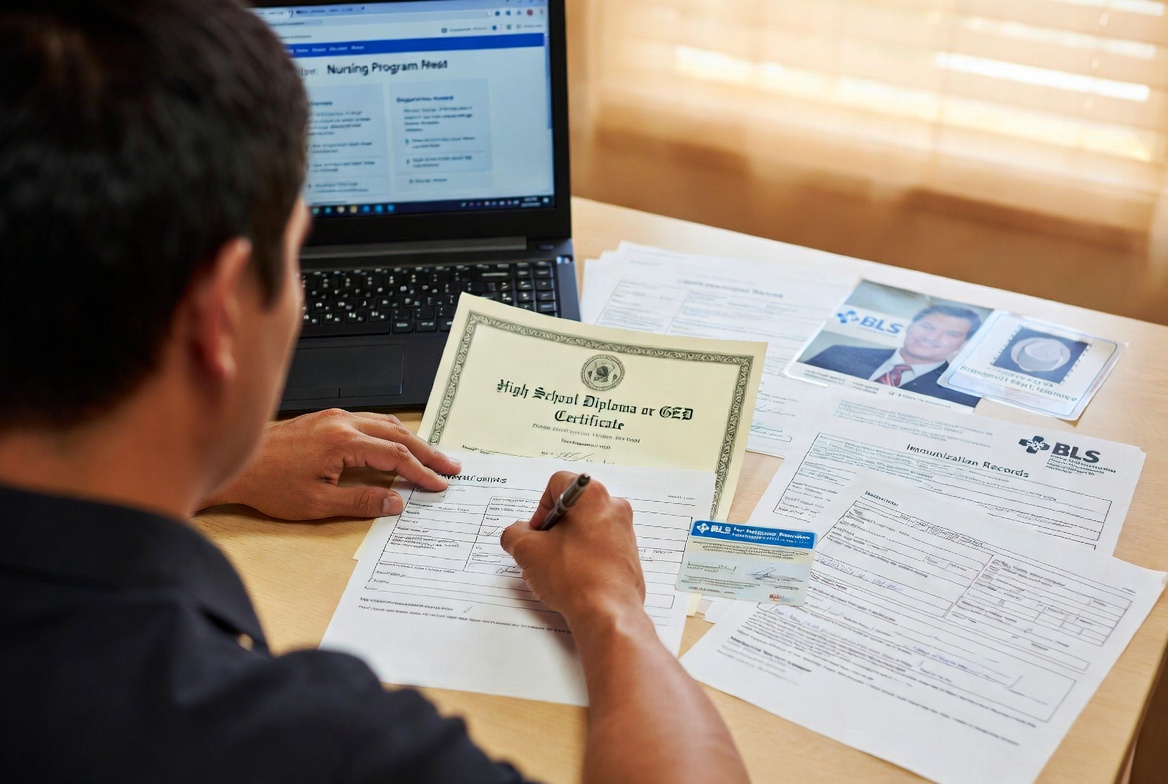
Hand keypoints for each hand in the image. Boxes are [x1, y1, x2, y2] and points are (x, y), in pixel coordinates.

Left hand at [201, 409, 459, 519]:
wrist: (236, 465)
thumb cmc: (269, 484)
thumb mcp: (317, 503)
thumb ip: (361, 500)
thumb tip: (396, 502)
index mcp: (342, 442)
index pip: (395, 455)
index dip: (421, 472)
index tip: (439, 484)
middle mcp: (342, 423)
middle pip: (398, 434)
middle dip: (428, 451)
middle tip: (451, 466)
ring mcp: (334, 418)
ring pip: (386, 423)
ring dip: (412, 440)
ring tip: (433, 456)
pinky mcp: (327, 419)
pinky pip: (370, 420)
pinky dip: (392, 432)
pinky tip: (399, 443)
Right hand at [500, 472, 643, 624]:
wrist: (607, 613)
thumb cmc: (574, 578)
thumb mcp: (527, 551)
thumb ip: (514, 534)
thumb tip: (516, 534)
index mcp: (592, 495)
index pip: (557, 484)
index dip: (540, 507)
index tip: (537, 531)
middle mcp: (614, 507)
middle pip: (573, 506)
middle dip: (554, 527)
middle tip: (544, 550)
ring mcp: (624, 531)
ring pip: (586, 527)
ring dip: (568, 542)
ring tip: (559, 567)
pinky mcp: (628, 553)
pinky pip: (599, 546)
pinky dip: (584, 556)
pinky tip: (575, 577)